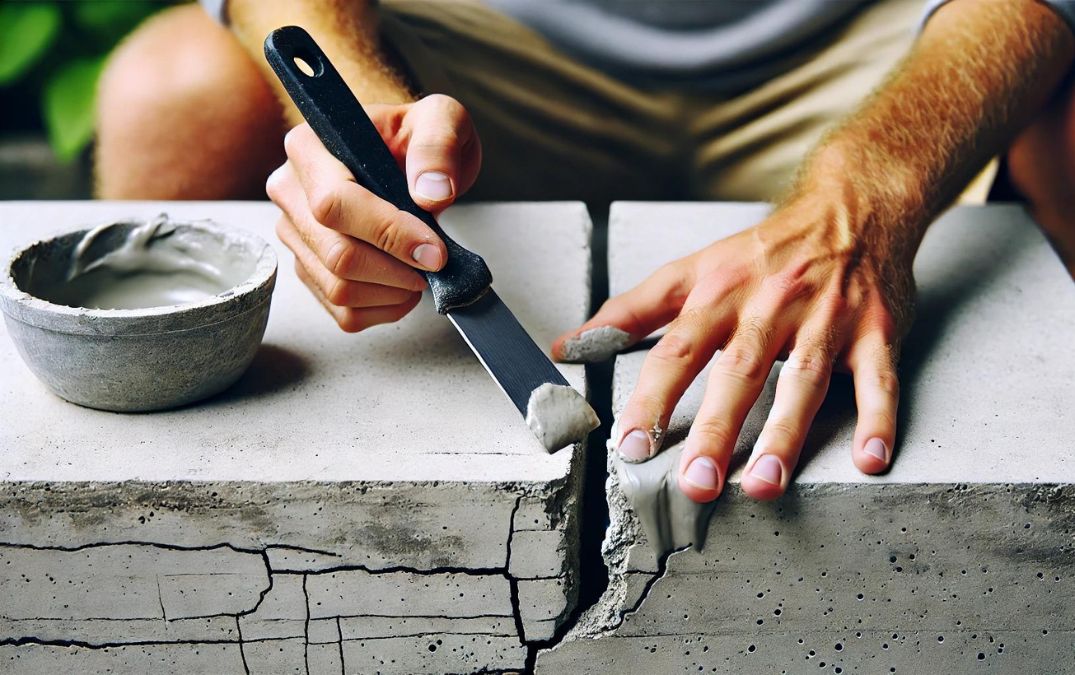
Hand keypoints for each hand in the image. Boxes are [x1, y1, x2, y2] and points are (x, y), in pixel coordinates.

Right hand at [266, 94, 481, 331]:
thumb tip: (432, 192)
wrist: (408, 161)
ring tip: (423, 272)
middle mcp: (290, 192)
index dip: (388, 233)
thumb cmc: (416, 139)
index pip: (334, 204)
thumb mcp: (440, 121)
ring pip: (338, 287)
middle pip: (336, 254)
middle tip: (436, 263)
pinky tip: (406, 287)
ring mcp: (296, 235)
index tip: (434, 249)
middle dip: (396, 269)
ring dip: (393, 291)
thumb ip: (438, 146)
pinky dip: (384, 308)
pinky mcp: (310, 269)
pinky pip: (343, 311)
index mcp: (310, 148)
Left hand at [554, 197, 915, 501]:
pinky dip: (879, 418)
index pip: (677, 351)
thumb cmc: (762, 250)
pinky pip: (878, 379)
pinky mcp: (875, 331)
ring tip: (764, 485)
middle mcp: (771, 306)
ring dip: (785, 435)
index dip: (652, 398)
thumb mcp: (692, 268)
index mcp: (721, 294)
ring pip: (805, 381)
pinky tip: (870, 460)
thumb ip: (631, 311)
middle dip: (716, 430)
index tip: (631, 444)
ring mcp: (827, 319)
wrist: (849, 206)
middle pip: (739, 372)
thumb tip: (567, 346)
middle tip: (695, 484)